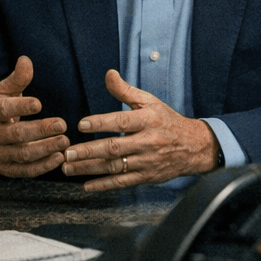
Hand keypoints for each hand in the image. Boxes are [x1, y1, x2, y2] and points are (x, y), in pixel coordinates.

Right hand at [0, 57, 70, 178]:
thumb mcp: (1, 93)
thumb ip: (16, 79)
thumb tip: (26, 60)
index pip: (2, 110)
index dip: (20, 107)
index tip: (39, 103)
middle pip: (15, 134)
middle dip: (39, 130)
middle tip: (62, 124)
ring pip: (22, 154)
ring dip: (45, 149)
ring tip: (65, 141)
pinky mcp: (7, 169)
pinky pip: (25, 171)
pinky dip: (42, 167)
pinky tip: (59, 157)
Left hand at [60, 70, 220, 190]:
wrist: (193, 146)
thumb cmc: (166, 121)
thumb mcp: (150, 101)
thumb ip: (126, 90)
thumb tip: (108, 74)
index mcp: (147, 120)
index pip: (121, 121)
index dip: (101, 123)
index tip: (81, 124)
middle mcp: (147, 141)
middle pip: (114, 147)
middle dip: (89, 151)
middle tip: (68, 153)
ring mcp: (146, 161)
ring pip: (114, 166)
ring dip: (89, 168)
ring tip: (68, 167)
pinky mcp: (146, 176)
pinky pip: (122, 182)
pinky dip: (103, 185)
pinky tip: (86, 185)